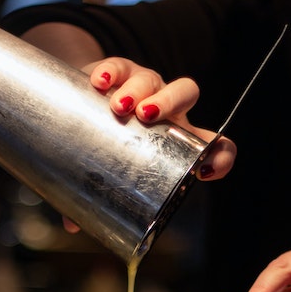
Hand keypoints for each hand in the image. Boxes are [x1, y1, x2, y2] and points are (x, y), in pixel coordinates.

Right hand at [62, 57, 236, 233]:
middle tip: (145, 118)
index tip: (204, 170)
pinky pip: (121, 66)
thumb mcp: (106, 174)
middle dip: (169, 104)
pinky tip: (99, 83)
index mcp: (178, 143)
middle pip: (186, 93)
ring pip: (154, 79)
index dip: (220, 156)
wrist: (82, 104)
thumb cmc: (105, 148)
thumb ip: (92, 201)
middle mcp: (167, 112)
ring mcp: (146, 88)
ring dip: (140, 90)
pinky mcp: (121, 71)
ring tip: (117, 106)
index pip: (215, 145)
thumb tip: (71, 225)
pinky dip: (112, 72)